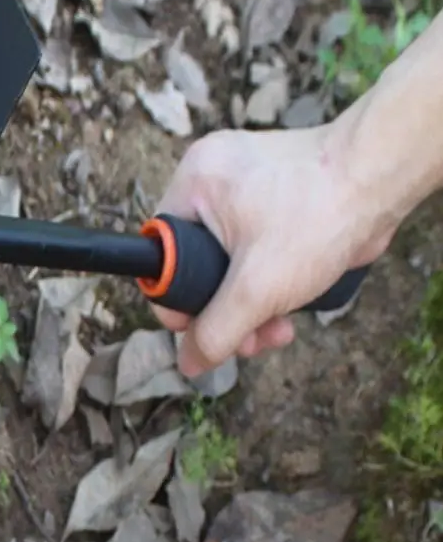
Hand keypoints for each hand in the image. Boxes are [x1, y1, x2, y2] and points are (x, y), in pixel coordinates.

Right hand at [151, 125, 393, 377]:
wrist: (381, 177)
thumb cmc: (318, 216)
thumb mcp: (258, 288)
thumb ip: (217, 331)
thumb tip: (189, 364)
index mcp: (192, 183)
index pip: (159, 253)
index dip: (177, 299)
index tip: (205, 328)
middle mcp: (210, 178)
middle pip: (193, 262)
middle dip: (224, 309)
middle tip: (251, 339)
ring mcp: (242, 184)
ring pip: (226, 260)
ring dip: (250, 303)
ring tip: (279, 330)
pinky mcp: (271, 195)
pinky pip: (251, 248)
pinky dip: (266, 278)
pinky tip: (290, 303)